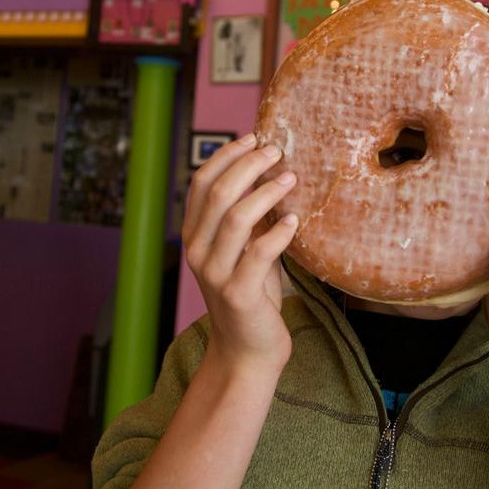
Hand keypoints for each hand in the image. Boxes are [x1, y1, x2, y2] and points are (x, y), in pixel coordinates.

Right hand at [183, 133, 298, 374]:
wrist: (247, 351)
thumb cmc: (250, 293)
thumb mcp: (243, 249)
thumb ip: (248, 216)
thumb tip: (271, 171)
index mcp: (194, 235)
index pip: (200, 183)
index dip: (226, 155)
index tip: (253, 137)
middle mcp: (197, 251)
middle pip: (217, 193)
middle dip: (248, 165)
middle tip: (276, 152)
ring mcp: (215, 273)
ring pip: (235, 218)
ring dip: (266, 192)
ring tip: (290, 178)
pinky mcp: (238, 294)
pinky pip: (258, 253)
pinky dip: (278, 232)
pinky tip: (294, 220)